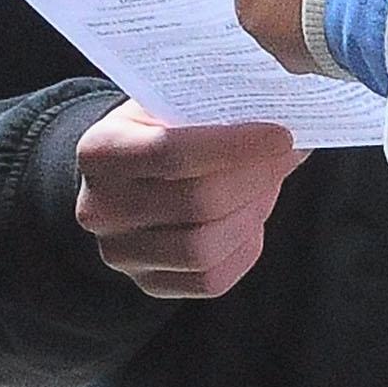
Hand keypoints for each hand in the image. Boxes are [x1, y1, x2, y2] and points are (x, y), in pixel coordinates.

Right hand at [73, 103, 307, 299]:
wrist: (126, 176)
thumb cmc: (158, 130)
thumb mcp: (172, 102)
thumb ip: (218, 108)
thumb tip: (288, 120)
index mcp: (100, 150)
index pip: (172, 152)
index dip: (235, 147)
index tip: (281, 136)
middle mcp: (101, 208)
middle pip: (197, 203)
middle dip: (255, 178)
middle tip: (284, 156)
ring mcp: (121, 253)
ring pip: (204, 249)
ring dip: (252, 213)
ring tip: (267, 184)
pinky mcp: (148, 284)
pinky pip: (211, 280)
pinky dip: (243, 248)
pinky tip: (250, 218)